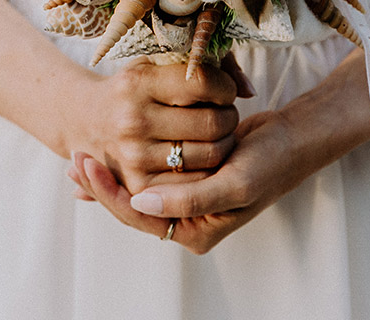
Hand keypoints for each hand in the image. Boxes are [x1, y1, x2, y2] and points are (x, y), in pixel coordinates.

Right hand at [64, 56, 253, 194]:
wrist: (87, 118)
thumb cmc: (137, 87)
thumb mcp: (158, 62)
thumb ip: (208, 65)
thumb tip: (248, 90)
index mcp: (137, 82)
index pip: (203, 82)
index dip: (225, 86)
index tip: (224, 89)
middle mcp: (131, 119)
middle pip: (212, 122)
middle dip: (228, 115)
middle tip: (223, 112)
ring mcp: (133, 155)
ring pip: (209, 154)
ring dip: (224, 142)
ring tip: (216, 132)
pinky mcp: (138, 183)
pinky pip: (195, 182)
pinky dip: (209, 168)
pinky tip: (205, 153)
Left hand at [69, 110, 307, 253]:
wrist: (294, 138)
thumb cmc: (270, 161)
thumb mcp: (234, 182)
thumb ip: (188, 198)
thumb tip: (139, 204)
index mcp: (197, 232)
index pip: (139, 219)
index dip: (108, 195)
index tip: (85, 166)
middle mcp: (190, 221)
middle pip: (133, 208)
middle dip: (103, 185)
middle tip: (74, 159)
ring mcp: (188, 200)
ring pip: (139, 190)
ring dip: (112, 173)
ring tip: (81, 156)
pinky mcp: (189, 178)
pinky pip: (152, 175)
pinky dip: (129, 164)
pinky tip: (106, 155)